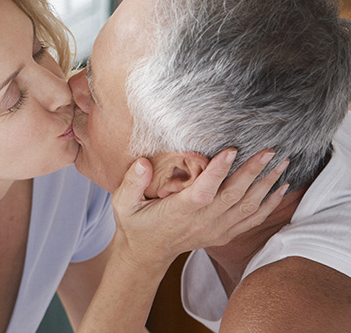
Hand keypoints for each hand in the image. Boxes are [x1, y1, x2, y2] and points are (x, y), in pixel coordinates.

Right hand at [110, 148, 288, 269]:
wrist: (147, 253)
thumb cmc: (136, 224)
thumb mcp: (123, 204)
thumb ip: (132, 182)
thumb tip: (144, 163)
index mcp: (179, 212)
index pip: (203, 192)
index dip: (218, 172)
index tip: (232, 151)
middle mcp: (201, 222)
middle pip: (233, 196)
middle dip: (253, 171)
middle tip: (269, 150)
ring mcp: (215, 229)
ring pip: (247, 206)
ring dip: (266, 184)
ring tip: (282, 163)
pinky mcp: (223, 233)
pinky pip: (252, 219)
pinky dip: (269, 204)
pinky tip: (280, 187)